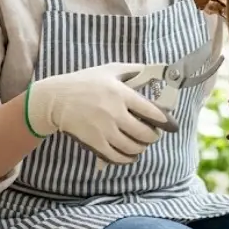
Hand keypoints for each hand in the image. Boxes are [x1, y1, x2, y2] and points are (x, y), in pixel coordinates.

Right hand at [25, 62, 178, 164]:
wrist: (56, 99)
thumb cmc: (84, 82)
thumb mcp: (109, 70)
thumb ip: (133, 70)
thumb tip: (154, 70)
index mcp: (121, 94)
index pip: (152, 112)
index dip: (166, 121)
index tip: (172, 125)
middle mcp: (115, 113)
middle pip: (145, 133)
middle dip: (153, 136)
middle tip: (152, 134)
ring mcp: (104, 130)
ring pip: (133, 147)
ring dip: (141, 148)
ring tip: (140, 143)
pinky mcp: (95, 142)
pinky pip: (117, 157)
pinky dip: (127, 158)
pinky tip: (129, 155)